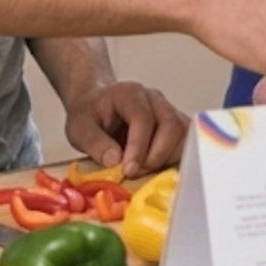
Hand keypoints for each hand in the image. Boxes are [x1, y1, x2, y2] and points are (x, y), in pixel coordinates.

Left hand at [62, 80, 188, 177]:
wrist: (96, 106)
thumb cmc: (89, 114)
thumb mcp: (79, 128)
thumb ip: (95, 142)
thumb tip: (115, 161)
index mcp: (130, 93)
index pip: (143, 118)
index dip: (138, 147)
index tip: (128, 170)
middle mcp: (154, 99)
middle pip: (171, 125)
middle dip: (155, 155)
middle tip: (135, 172)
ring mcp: (167, 111)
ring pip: (183, 134)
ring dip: (167, 158)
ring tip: (143, 170)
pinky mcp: (174, 126)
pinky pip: (186, 141)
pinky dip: (175, 158)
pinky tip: (156, 168)